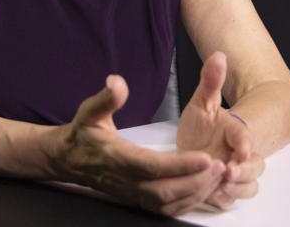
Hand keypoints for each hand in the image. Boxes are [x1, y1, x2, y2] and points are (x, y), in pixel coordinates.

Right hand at [52, 74, 225, 215]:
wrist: (68, 160)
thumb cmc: (82, 134)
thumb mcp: (89, 112)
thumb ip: (105, 99)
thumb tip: (117, 82)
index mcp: (117, 158)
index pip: (152, 166)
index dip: (180, 165)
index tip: (205, 157)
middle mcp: (126, 181)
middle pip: (165, 191)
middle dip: (196, 182)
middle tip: (221, 167)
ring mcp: (132, 194)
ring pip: (167, 203)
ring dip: (195, 193)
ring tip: (218, 175)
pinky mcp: (137, 200)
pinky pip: (165, 209)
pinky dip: (187, 202)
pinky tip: (203, 187)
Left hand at [176, 52, 265, 207]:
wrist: (195, 146)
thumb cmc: (201, 127)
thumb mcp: (201, 102)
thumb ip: (211, 81)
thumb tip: (218, 55)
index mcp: (235, 130)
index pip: (245, 135)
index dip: (245, 142)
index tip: (240, 147)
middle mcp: (239, 153)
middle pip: (255, 165)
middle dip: (245, 170)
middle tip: (229, 171)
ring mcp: (235, 172)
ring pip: (250, 184)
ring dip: (239, 186)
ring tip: (221, 185)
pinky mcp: (226, 188)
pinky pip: (235, 197)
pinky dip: (228, 197)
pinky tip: (215, 194)